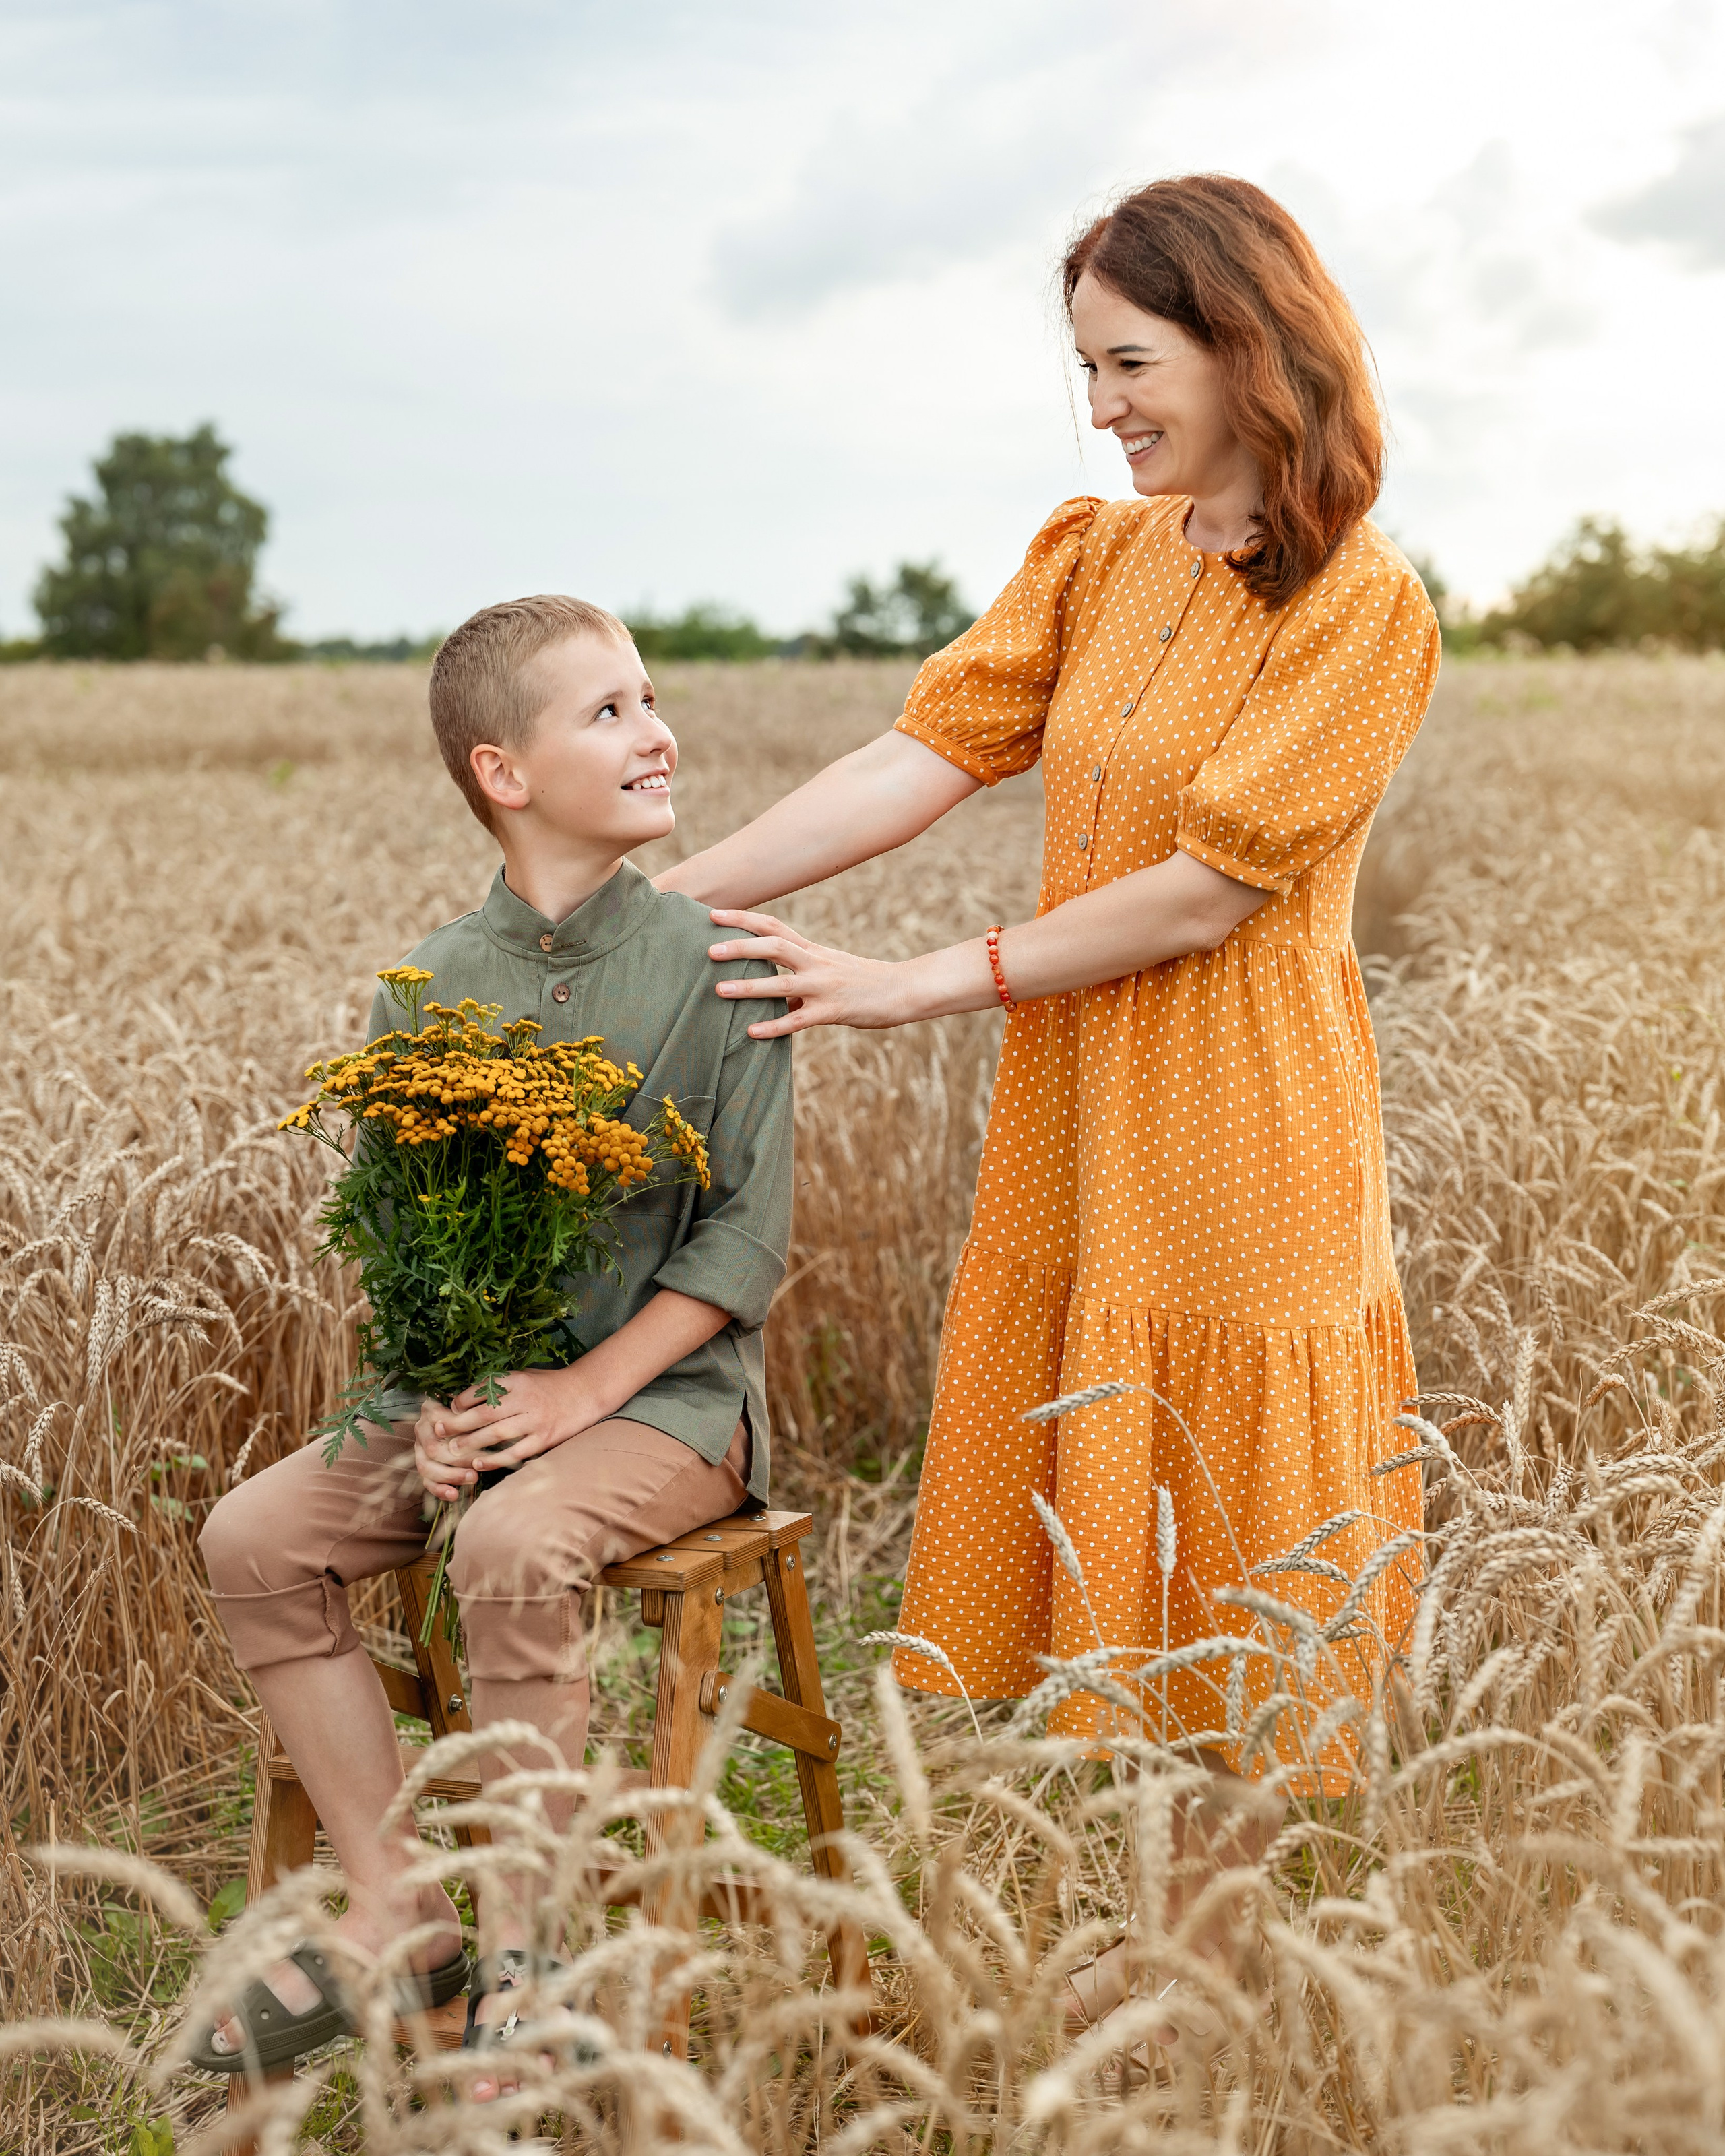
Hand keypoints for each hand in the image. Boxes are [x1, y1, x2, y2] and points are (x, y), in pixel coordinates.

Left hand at [412, 1367, 598, 1498]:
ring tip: (452, 1451)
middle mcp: (525, 1400)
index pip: (482, 1391)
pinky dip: (495, 1459)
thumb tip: (463, 1400)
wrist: (584, 1393)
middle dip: (458, 1424)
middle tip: (438, 1432)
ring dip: (471, 1443)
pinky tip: (479, 1464)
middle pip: (484, 1414)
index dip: (460, 1402)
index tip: (447, 1410)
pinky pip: (515, 1452)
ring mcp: (536, 1421)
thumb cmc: (547, 1386)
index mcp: (517, 1381)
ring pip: (497, 1434)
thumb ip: (499, 1386)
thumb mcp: (523, 1377)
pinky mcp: (544, 1439)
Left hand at [707, 910, 919, 1036]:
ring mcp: (825, 986)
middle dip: (740, 946)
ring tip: (718, 990)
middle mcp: (816, 963)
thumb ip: (800, 979)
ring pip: (781, 983)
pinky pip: (799, 1019)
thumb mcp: (830, 972)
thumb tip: (773, 996)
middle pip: (774, 946)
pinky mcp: (834, 1011)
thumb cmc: (864, 983)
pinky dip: (775, 1025)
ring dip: (749, 986)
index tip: (714, 914)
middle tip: (708, 950)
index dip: (743, 918)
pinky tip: (752, 1033)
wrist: (903, 990)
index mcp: (813, 950)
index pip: (774, 926)